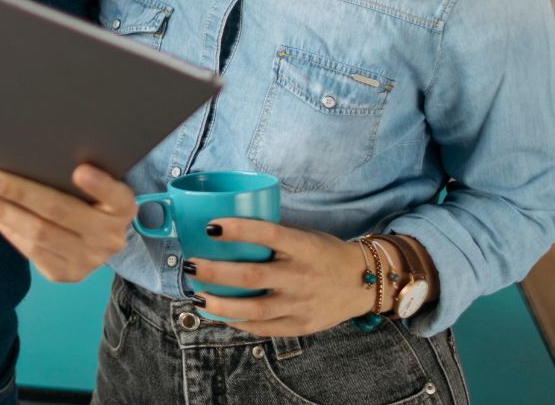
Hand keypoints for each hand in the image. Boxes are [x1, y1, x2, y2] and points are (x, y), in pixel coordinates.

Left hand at [0, 164, 138, 282]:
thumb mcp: (101, 187)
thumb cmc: (94, 200)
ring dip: (4, 213)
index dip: (99, 185)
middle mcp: (110, 237)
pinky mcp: (66, 274)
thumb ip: (84, 174)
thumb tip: (32, 154)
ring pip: (39, 234)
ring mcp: (88, 260)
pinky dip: (9, 230)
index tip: (80, 170)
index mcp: (123, 208)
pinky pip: (31, 251)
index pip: (115, 195)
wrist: (102, 241)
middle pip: (61, 212)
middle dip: (22, 193)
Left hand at [183, 218, 378, 336]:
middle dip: (216, 271)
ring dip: (220, 304)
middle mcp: (302, 276)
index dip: (239, 229)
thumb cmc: (326, 254)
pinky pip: (262, 328)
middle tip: (191, 264)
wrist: (363, 283)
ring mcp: (301, 304)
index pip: (269, 234)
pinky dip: (237, 321)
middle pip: (252, 276)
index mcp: (305, 247)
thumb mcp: (306, 237)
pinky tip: (220, 313)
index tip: (211, 226)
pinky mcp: (300, 326)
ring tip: (198, 296)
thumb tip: (230, 231)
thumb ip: (275, 237)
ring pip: (253, 310)